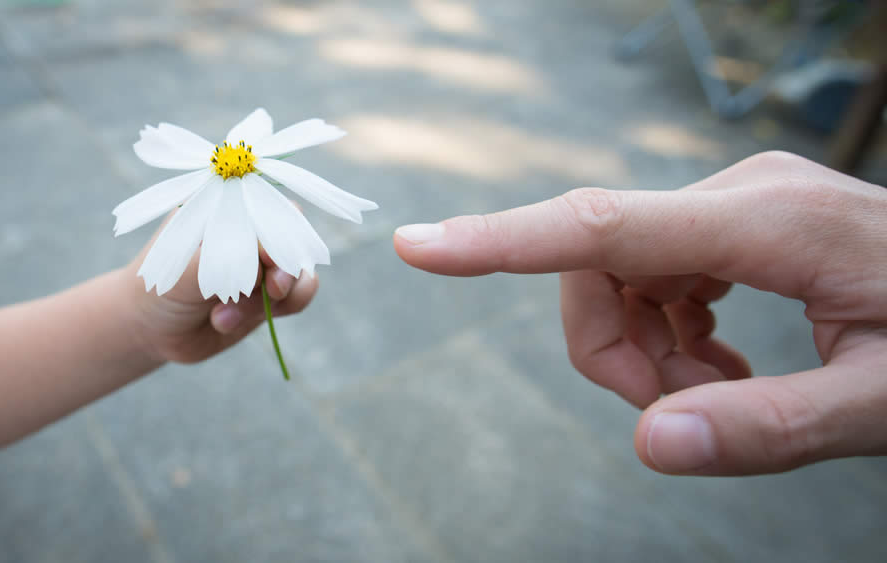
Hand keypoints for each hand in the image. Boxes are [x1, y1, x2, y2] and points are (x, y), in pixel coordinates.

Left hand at [122, 213, 318, 364]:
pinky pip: (296, 300)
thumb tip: (270, 254)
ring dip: (276, 297)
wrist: (150, 330)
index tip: (265, 257)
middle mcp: (252, 233)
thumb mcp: (189, 265)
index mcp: (229, 208)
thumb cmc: (161, 285)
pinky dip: (270, 314)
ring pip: (302, 272)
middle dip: (286, 268)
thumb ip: (228, 255)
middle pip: (296, 238)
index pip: (271, 205)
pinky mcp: (271, 297)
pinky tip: (225, 321)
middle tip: (271, 289)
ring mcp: (264, 265)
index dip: (278, 231)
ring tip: (228, 314)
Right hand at [394, 151, 886, 475]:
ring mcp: (734, 203)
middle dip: (615, 354)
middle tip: (682, 412)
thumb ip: (768, 427)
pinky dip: (669, 332)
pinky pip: (655, 275)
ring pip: (620, 277)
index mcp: (767, 222)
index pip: (603, 226)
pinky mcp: (735, 221)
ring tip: (720, 391)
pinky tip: (722, 361)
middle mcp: (737, 195)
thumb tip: (648, 446)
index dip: (501, 242)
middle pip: (600, 271)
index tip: (418, 247)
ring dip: (647, 349)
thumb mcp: (884, 401)